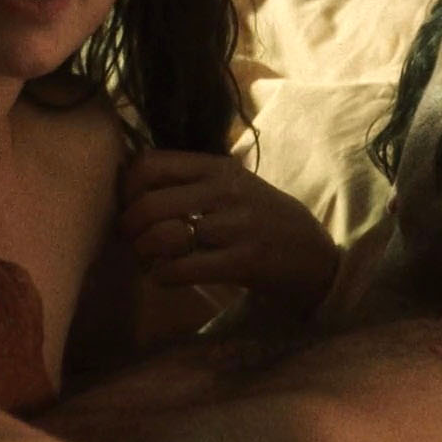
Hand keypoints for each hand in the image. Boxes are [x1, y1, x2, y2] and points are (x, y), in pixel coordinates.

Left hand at [120, 150, 340, 317]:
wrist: (314, 254)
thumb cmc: (263, 219)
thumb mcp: (232, 185)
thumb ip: (190, 181)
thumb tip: (130, 181)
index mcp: (217, 167)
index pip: (149, 164)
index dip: (127, 188)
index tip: (129, 206)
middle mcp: (225, 191)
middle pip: (149, 204)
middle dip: (129, 228)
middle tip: (132, 240)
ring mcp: (236, 225)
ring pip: (162, 237)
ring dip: (144, 254)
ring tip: (149, 260)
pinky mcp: (243, 260)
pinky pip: (182, 269)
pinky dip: (163, 277)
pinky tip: (167, 277)